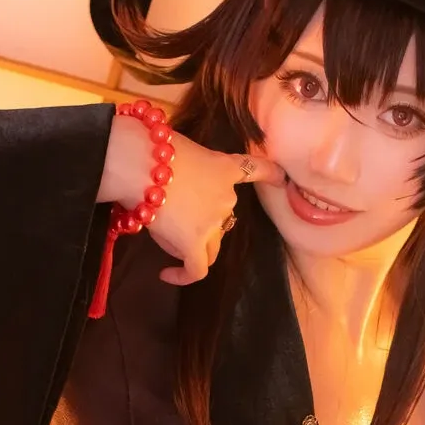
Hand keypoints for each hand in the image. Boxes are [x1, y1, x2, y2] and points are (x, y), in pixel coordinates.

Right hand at [100, 114, 284, 287]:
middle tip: (172, 217)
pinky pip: (196, 269)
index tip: (282, 178)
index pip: (254, 170)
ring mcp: (213, 222)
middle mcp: (226, 197)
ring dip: (191, 246)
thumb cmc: (153, 148)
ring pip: (210, 247)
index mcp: (224, 168)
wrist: (142, 163)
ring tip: (165, 238)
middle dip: (200, 223)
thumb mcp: (180, 150)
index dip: (270, 174)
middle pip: (221, 220)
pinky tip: (166, 275)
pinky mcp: (194, 243)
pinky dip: (183, 275)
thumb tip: (172, 188)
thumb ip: (187, 169)